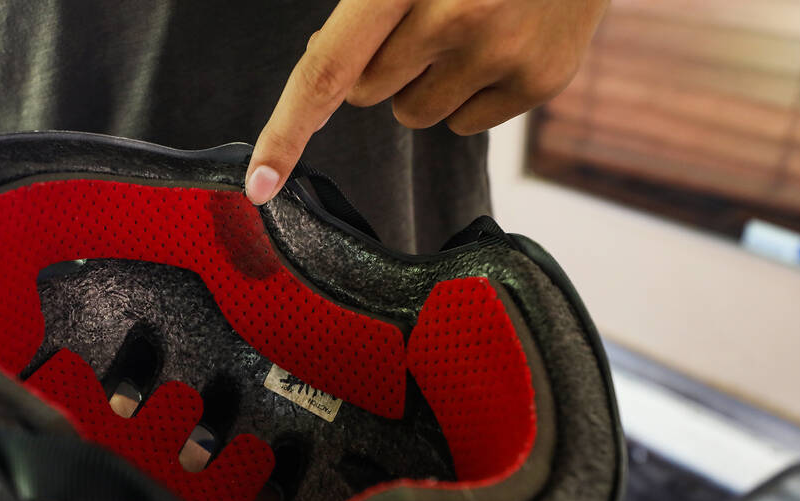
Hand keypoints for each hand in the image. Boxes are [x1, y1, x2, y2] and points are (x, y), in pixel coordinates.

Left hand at [243, 0, 608, 204]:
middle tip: (429, 12)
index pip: (326, 71)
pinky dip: (471, 92)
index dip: (286, 132)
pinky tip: (501, 42)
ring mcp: (502, 52)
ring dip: (426, 81)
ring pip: (415, 114)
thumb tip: (327, 66)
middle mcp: (453, 15)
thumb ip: (364, 6)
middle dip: (383, 63)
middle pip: (369, 93)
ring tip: (470, 25)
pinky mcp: (540, 80)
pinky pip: (465, 125)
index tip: (259, 185)